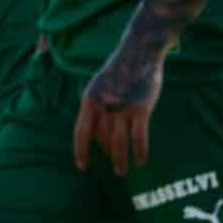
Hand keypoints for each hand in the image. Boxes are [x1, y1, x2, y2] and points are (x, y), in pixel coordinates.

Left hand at [72, 50, 163, 176]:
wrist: (139, 51)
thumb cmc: (119, 70)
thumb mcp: (99, 86)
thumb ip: (95, 109)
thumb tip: (94, 137)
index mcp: (89, 100)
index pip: (81, 132)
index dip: (80, 150)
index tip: (82, 166)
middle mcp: (104, 106)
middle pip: (102, 139)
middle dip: (107, 155)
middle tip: (114, 167)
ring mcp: (123, 107)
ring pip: (118, 143)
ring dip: (120, 160)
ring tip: (121, 171)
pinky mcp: (141, 108)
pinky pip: (139, 136)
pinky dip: (140, 151)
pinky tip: (141, 160)